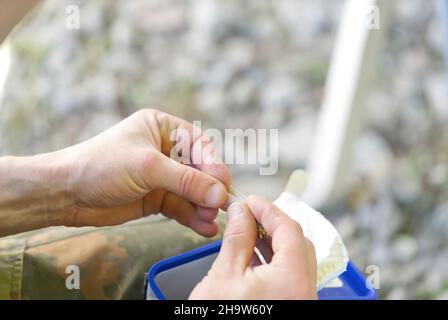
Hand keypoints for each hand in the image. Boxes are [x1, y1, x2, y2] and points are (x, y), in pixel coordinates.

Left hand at [56, 108, 230, 235]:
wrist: (66, 193)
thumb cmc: (101, 166)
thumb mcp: (147, 167)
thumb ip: (185, 181)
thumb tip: (219, 193)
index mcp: (163, 128)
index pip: (199, 145)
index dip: (213, 165)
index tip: (222, 185)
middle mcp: (166, 150)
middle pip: (199, 170)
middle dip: (209, 189)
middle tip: (218, 207)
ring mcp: (161, 176)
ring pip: (191, 191)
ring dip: (203, 206)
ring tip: (211, 220)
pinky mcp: (156, 198)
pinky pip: (180, 207)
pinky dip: (192, 217)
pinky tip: (203, 227)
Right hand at [189, 195, 316, 298]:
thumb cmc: (225, 319)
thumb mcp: (225, 276)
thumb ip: (236, 238)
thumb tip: (240, 213)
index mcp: (293, 279)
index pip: (289, 229)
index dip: (268, 209)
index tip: (251, 200)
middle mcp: (304, 290)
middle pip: (296, 242)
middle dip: (271, 223)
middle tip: (248, 213)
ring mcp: (299, 298)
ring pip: (293, 258)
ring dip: (270, 241)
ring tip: (246, 231)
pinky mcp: (290, 303)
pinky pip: (287, 274)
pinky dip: (270, 259)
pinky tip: (251, 253)